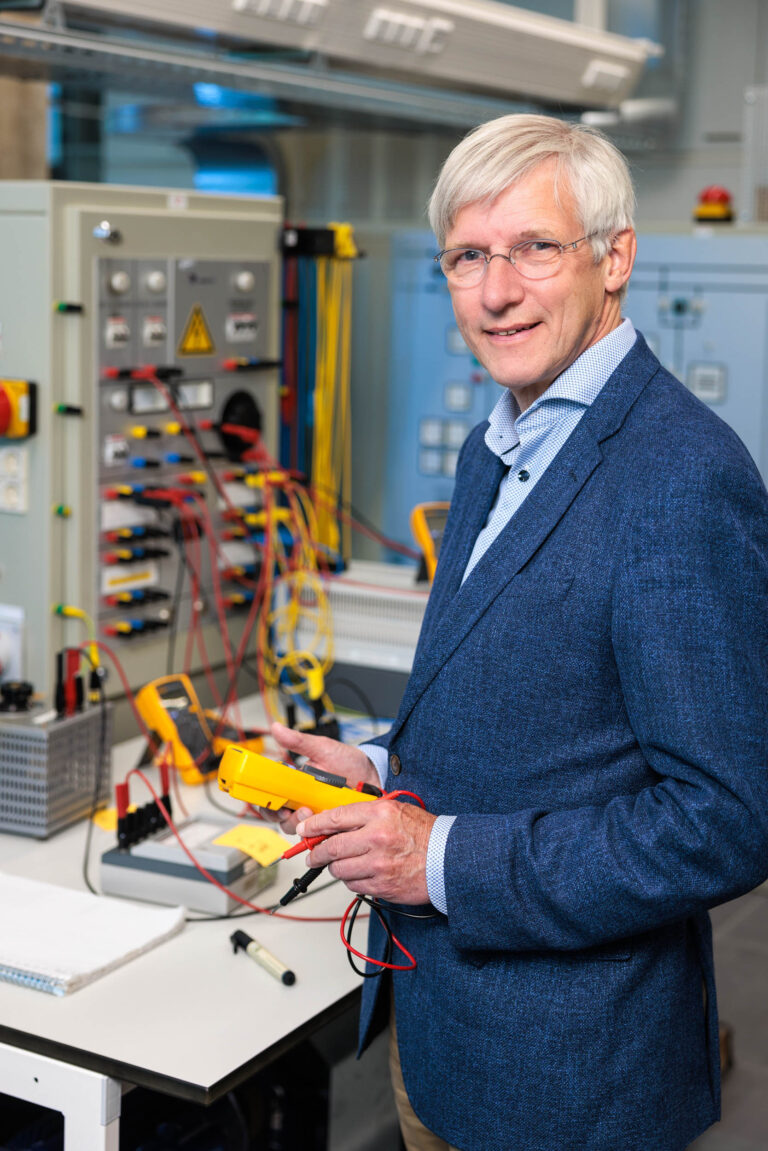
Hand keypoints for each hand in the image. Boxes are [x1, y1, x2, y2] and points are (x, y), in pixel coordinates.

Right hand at [264, 721, 380, 836]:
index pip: (272, 799)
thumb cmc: (348, 762)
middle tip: (302, 810)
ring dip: (305, 825)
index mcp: (295, 784)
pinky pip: (321, 836)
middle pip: (282, 819)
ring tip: (317, 812)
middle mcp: (302, 802)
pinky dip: (323, 831)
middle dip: (288, 818)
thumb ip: (299, 742)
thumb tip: (277, 729)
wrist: (374, 774)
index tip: (275, 804)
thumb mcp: (323, 749)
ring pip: (300, 830)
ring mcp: (317, 816)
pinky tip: (332, 821)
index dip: (268, 805)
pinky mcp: (332, 826)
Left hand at [296, 800, 436, 904]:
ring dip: (336, 868)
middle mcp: (377, 838)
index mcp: (380, 814)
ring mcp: (379, 864)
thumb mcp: (394, 810)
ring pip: (339, 869)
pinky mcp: (382, 885)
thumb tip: (332, 824)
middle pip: (331, 847)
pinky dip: (352, 880)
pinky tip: (362, 873)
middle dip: (317, 852)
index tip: (304, 830)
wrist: (448, 858)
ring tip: (345, 863)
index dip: (314, 825)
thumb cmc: (423, 833)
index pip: (335, 818)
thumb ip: (364, 815)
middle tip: (313, 855)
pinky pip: (353, 885)